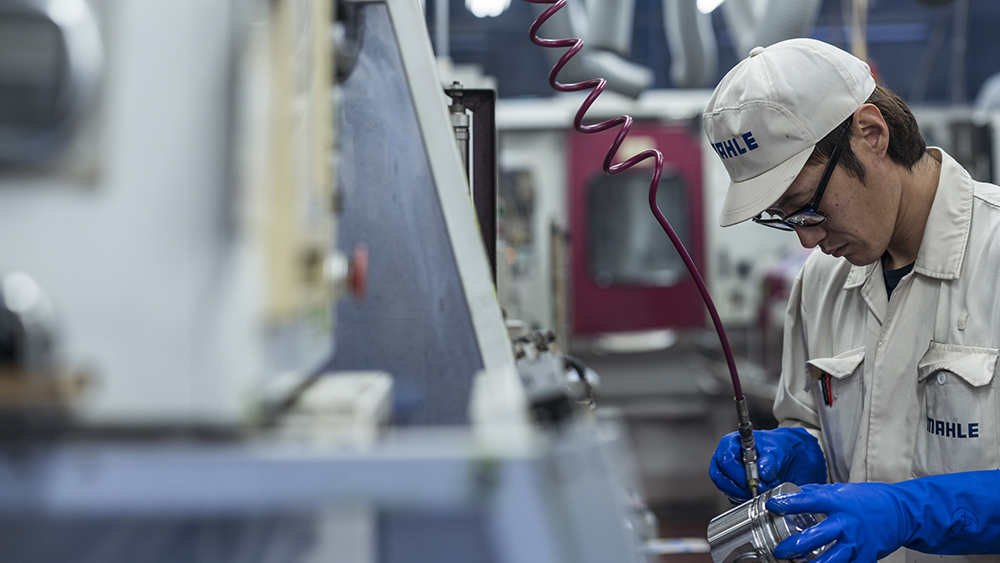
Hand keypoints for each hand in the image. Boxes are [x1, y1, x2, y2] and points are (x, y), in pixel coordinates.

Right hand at [709, 427, 825, 501]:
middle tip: (760, 490)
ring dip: (745, 495)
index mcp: (730, 443)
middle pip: (721, 479)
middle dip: (741, 488)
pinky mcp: (732, 487)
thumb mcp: (777, 449)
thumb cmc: (776, 448)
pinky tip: (762, 493)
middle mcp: (723, 458)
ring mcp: (727, 474)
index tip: (755, 482)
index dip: (739, 474)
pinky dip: (747, 499)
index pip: (726, 461)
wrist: (784, 458)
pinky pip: (734, 498)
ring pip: (726, 490)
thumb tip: (762, 472)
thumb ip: (770, 459)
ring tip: (764, 490)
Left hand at [767, 471, 999, 561]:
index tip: (772, 505)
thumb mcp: (841, 489)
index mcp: (839, 502)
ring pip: (832, 559)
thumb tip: (790, 492)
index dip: (789, 503)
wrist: (902, 512)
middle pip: (818, 537)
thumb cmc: (868, 499)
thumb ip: (816, 492)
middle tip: (779, 550)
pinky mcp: (865, 557)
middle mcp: (847, 523)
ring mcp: (857, 542)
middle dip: (796, 546)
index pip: (809, 501)